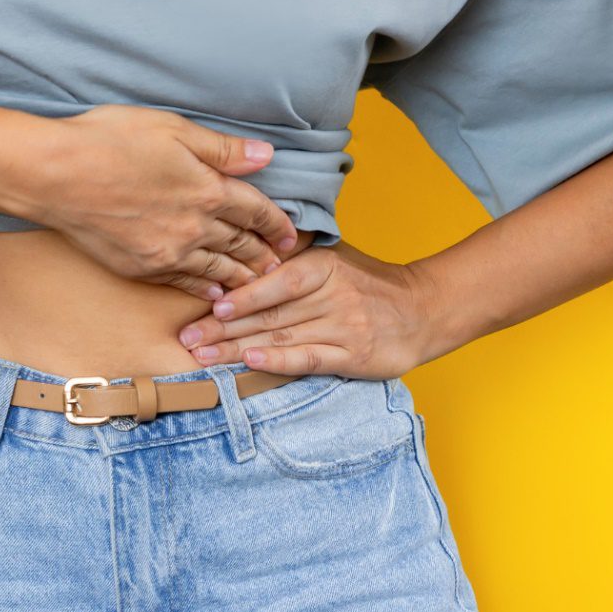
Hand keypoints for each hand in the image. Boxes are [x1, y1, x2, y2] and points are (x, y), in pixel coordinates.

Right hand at [21, 104, 301, 299]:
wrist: (55, 175)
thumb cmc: (110, 140)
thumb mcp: (173, 129)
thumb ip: (222, 149)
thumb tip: (266, 157)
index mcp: (207, 188)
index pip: (255, 210)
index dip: (276, 223)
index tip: (291, 234)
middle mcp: (195, 226)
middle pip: (240, 243)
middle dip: (263, 254)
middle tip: (280, 264)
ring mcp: (168, 251)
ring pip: (217, 267)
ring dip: (241, 275)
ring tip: (256, 282)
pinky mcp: (141, 266)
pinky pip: (183, 281)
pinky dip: (204, 287)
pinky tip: (213, 292)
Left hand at [174, 240, 435, 379]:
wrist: (424, 309)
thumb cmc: (370, 283)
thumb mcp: (336, 258)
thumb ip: (296, 256)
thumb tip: (247, 248)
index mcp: (324, 266)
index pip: (276, 282)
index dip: (242, 296)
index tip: (210, 307)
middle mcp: (332, 295)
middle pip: (270, 314)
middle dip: (223, 328)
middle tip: (187, 338)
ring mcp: (343, 326)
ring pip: (282, 336)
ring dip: (237, 349)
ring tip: (202, 356)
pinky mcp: (353, 355)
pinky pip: (310, 358)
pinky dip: (279, 360)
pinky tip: (252, 363)